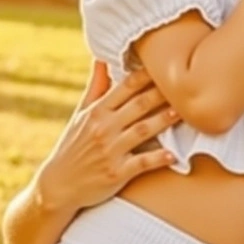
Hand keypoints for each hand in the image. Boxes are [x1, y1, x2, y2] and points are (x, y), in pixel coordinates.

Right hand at [33, 61, 180, 212]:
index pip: (125, 87)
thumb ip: (96, 87)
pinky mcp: (117, 173)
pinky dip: (157, 159)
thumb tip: (102, 58)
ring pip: (143, 130)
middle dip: (162, 94)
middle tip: (185, 85)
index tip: (166, 65)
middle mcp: (103, 128)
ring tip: (184, 113)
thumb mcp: (81, 115)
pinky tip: (173, 155)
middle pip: (138, 105)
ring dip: (164, 120)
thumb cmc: (73, 146)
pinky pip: (141, 163)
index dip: (147, 75)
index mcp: (97, 112)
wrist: (58, 185)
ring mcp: (110, 151)